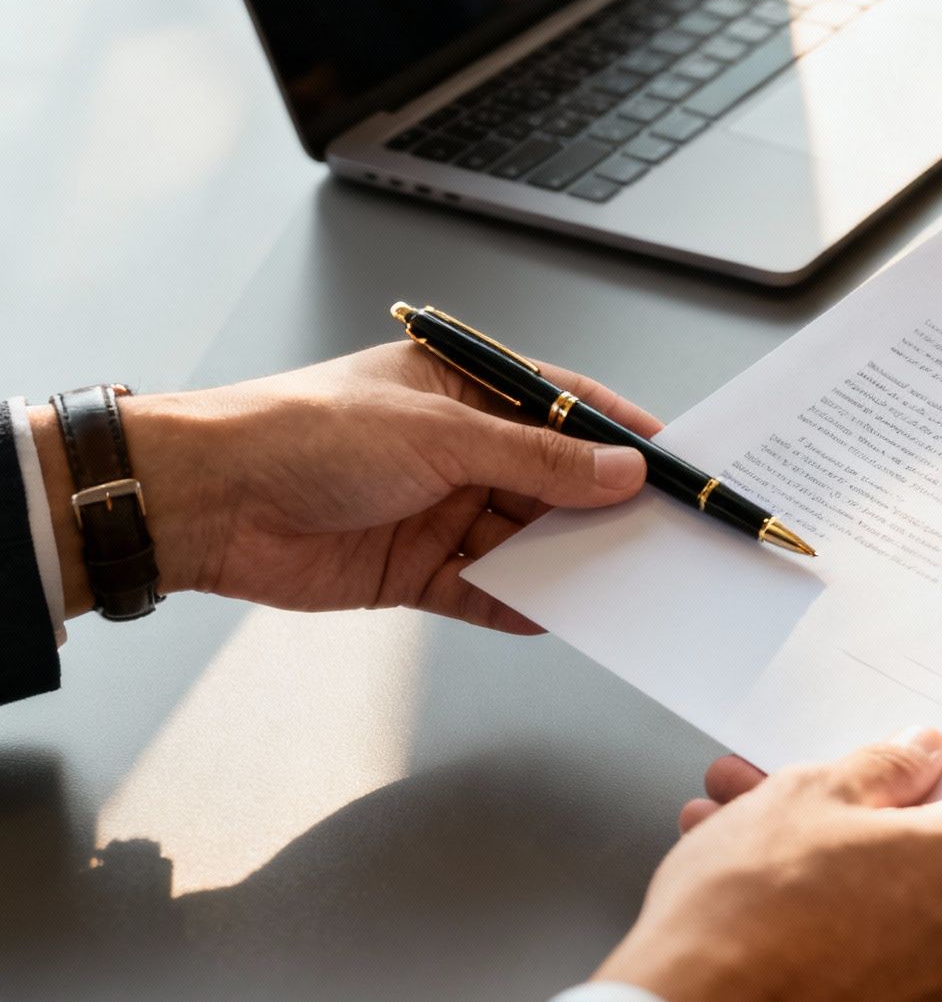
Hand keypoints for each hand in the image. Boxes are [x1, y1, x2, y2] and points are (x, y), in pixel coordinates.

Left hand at [31, 342, 662, 628]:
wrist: (208, 503)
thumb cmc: (304, 433)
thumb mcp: (440, 435)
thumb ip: (536, 461)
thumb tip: (617, 471)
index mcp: (462, 387)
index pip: (562, 405)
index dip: (619, 431)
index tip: (672, 460)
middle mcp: (456, 447)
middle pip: (552, 479)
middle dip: (602, 505)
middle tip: (661, 531)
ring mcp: (439, 509)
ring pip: (526, 536)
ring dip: (567, 558)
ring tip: (620, 578)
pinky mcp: (416, 568)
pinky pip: (487, 589)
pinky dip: (520, 602)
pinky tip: (556, 613)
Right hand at [595, 730, 941, 1001]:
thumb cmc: (748, 918)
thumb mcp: (810, 794)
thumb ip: (882, 765)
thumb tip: (919, 754)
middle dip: (880, 802)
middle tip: (821, 777)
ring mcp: (933, 988)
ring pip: (899, 892)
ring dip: (838, 850)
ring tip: (751, 820)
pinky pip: (873, 941)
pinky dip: (828, 905)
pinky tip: (753, 880)